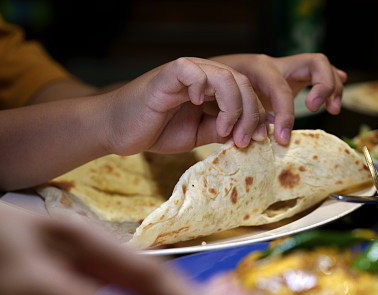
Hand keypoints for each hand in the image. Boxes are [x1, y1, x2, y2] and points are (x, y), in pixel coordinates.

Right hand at [100, 57, 269, 154]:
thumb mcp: (198, 135)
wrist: (119, 131)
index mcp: (212, 88)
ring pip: (225, 76)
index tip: (259, 141)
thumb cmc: (156, 130)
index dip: (257, 116)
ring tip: (224, 130)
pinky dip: (200, 85)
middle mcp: (203, 76)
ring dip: (233, 106)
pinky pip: (191, 70)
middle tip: (245, 141)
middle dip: (250, 114)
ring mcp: (186, 73)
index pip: (247, 93)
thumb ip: (222, 131)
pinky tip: (196, 104)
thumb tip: (252, 134)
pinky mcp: (166, 75)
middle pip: (242, 83)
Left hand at [212, 53, 346, 144]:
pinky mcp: (292, 79)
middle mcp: (276, 65)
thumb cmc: (210, 94)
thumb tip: (252, 138)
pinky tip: (336, 95)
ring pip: (321, 67)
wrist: (205, 82)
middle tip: (316, 109)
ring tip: (333, 110)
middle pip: (315, 63)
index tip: (283, 139)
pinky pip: (318, 75)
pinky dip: (332, 83)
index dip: (285, 115)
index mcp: (258, 68)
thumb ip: (233, 120)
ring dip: (332, 86)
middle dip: (324, 86)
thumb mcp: (216, 104)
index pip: (280, 88)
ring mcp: (286, 70)